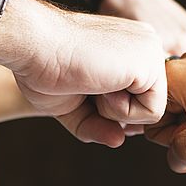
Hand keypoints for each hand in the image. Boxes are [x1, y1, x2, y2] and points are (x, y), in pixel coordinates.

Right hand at [0, 0, 166, 147]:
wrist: (33, 45)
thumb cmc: (43, 68)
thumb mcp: (73, 105)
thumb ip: (97, 124)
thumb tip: (119, 140)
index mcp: (130, 48)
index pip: (138, 97)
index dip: (112, 112)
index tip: (85, 93)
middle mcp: (145, 46)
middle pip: (145, 106)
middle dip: (112, 113)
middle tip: (85, 85)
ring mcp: (150, 52)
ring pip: (151, 111)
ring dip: (115, 112)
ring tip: (93, 82)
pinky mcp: (152, 63)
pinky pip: (152, 113)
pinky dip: (122, 112)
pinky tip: (102, 85)